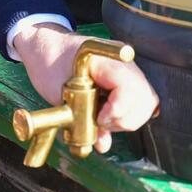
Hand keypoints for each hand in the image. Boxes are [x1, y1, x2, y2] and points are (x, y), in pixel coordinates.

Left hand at [12, 22, 158, 152]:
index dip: (118, 110)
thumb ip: (82, 119)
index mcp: (106, 60)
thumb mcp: (57, 92)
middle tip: (99, 122)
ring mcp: (128, 72)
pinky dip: (125, 117)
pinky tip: (106, 118)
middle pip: (144, 100)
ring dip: (124, 120)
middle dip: (123, 120)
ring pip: (146, 104)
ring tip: (100, 120)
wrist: (46, 47)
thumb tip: (102, 145)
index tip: (98, 118)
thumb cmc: (48, 62)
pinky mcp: (126, 82)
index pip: (131, 89)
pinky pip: (138, 104)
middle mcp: (124, 64)